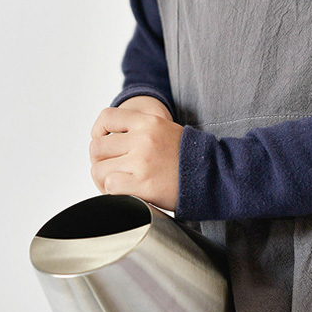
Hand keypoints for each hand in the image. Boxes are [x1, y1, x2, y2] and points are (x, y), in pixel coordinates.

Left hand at [89, 96, 182, 210]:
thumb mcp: (166, 130)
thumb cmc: (190, 157)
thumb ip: (141, 130)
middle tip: (110, 171)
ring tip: (115, 185)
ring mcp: (142, 162)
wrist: (214, 176)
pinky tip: (123, 193)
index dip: (99, 132)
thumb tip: (111, 140)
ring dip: (103, 179)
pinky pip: (110, 186)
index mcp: (149, 121)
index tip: (103, 144)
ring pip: (99, 169)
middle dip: (100, 162)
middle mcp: (143, 139)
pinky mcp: (143, 184)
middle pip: (98, 147)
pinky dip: (112, 192)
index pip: (107, 118)